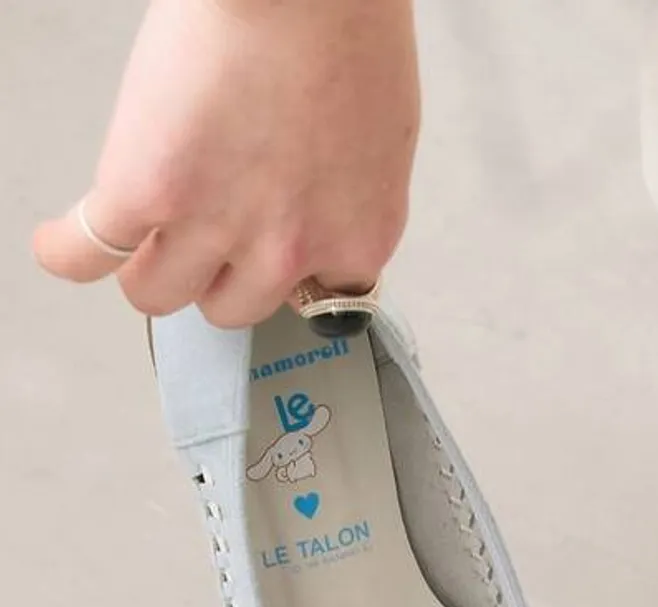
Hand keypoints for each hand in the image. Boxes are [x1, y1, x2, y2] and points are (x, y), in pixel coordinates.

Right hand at [33, 0, 419, 326]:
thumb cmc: (346, 27)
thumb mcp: (375, 137)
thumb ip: (341, 188)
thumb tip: (306, 199)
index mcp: (356, 237)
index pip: (316, 300)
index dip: (285, 269)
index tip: (268, 246)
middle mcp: (288, 252)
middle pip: (230, 308)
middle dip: (214, 273)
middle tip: (201, 228)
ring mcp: (213, 228)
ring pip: (159, 294)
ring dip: (147, 266)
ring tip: (137, 232)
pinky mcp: (144, 193)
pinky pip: (87, 253)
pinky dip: (69, 252)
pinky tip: (64, 244)